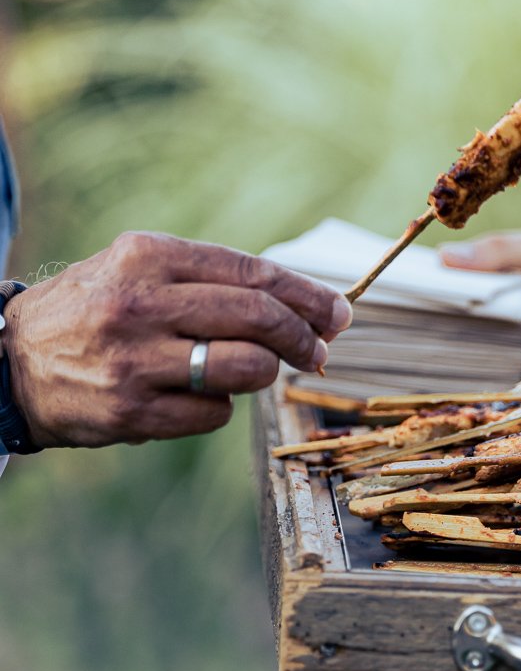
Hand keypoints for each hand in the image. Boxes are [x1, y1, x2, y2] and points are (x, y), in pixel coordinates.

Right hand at [2, 231, 351, 446]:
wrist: (13, 362)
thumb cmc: (94, 312)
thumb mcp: (137, 270)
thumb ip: (209, 278)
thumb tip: (301, 301)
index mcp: (147, 255)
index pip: (252, 272)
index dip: (306, 296)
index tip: (338, 313)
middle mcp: (140, 303)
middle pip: (258, 319)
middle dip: (303, 337)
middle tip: (318, 351)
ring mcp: (136, 360)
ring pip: (245, 369)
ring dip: (265, 374)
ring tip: (257, 371)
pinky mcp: (133, 410)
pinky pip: (215, 414)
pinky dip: (222, 408)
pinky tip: (201, 397)